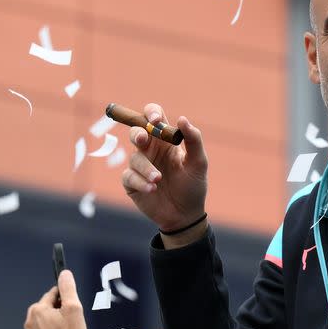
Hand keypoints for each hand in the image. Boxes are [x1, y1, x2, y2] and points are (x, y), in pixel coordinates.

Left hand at [24, 270, 86, 328]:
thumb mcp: (73, 308)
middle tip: (73, 319)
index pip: (54, 293)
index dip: (66, 296)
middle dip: (62, 309)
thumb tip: (64, 274)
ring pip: (49, 319)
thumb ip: (68, 289)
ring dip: (59, 321)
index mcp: (38, 310)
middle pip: (50, 306)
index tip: (74, 302)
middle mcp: (31, 321)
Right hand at [122, 103, 208, 231]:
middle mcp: (151, 150)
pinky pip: (129, 176)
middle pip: (136, 132)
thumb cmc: (193, 186)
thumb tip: (182, 119)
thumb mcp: (198, 163)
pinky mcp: (132, 183)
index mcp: (166, 141)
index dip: (151, 113)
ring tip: (158, 179)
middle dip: (137, 133)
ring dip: (146, 167)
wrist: (185, 215)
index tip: (156, 120)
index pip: (154, 118)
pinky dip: (140, 181)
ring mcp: (140, 166)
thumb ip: (194, 140)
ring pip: (134, 157)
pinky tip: (152, 189)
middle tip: (143, 139)